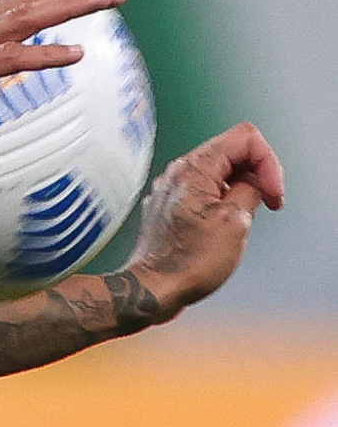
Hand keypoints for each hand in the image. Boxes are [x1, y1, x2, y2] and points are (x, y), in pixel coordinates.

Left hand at [125, 122, 284, 319]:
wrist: (153, 288)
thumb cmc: (189, 261)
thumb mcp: (236, 223)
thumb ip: (251, 189)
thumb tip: (254, 182)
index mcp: (194, 168)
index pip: (244, 137)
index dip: (268, 162)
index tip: (273, 193)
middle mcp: (177, 172)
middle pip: (231, 152)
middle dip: (256, 174)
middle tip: (266, 204)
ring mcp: (170, 188)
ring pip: (218, 172)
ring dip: (240, 189)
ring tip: (242, 219)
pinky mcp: (168, 205)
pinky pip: (203, 190)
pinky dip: (221, 201)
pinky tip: (223, 226)